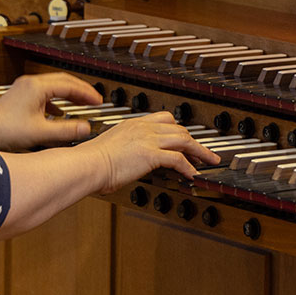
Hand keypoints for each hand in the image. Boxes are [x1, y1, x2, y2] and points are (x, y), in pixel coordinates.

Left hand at [0, 73, 100, 151]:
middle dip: (81, 90)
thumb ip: (66, 131)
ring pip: (54, 85)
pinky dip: (57, 100)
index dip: (87, 93)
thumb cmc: (4, 131)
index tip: (98, 101)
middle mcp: (30, 83)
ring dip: (69, 94)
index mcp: (37, 87)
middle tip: (94, 99)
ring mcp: (24, 88)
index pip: (70, 85)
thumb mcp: (40, 133)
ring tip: (81, 103)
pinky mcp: (20, 96)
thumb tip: (86, 128)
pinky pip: (45, 93)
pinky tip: (59, 112)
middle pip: (63, 80)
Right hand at [83, 112, 221, 192]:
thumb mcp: (110, 149)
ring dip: (199, 151)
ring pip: (184, 140)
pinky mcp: (150, 154)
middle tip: (202, 152)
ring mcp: (148, 139)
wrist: (86, 165)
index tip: (185, 138)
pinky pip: (178, 159)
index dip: (179, 129)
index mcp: (133, 125)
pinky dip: (189, 167)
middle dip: (193, 140)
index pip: (164, 119)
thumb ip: (124, 151)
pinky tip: (193, 175)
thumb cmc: (90, 163)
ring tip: (208, 161)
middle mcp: (142, 128)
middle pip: (178, 128)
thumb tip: (129, 163)